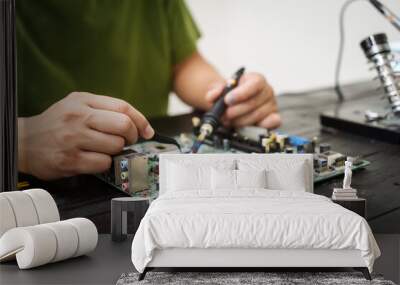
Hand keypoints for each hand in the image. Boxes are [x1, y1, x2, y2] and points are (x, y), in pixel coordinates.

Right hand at [18, 92, 153, 179]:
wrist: (25, 141)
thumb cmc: (57, 124)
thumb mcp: (78, 106)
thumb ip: (106, 110)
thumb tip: (138, 125)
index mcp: (83, 101)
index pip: (123, 107)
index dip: (140, 121)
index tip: (147, 132)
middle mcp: (79, 117)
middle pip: (123, 125)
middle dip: (130, 137)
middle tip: (125, 141)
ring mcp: (74, 139)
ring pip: (115, 146)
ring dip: (115, 151)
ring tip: (103, 149)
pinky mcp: (70, 160)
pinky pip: (103, 163)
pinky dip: (104, 164)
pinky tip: (94, 159)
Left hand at [206, 72, 280, 128]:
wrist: (235, 103)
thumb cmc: (231, 95)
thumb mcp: (221, 90)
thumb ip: (215, 91)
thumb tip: (213, 95)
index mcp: (257, 79)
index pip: (255, 84)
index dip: (241, 93)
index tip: (227, 100)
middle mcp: (267, 91)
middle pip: (254, 102)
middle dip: (236, 111)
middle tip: (224, 115)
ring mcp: (272, 105)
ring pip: (257, 115)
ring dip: (240, 121)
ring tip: (229, 121)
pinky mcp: (273, 118)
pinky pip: (272, 123)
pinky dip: (259, 126)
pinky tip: (246, 126)